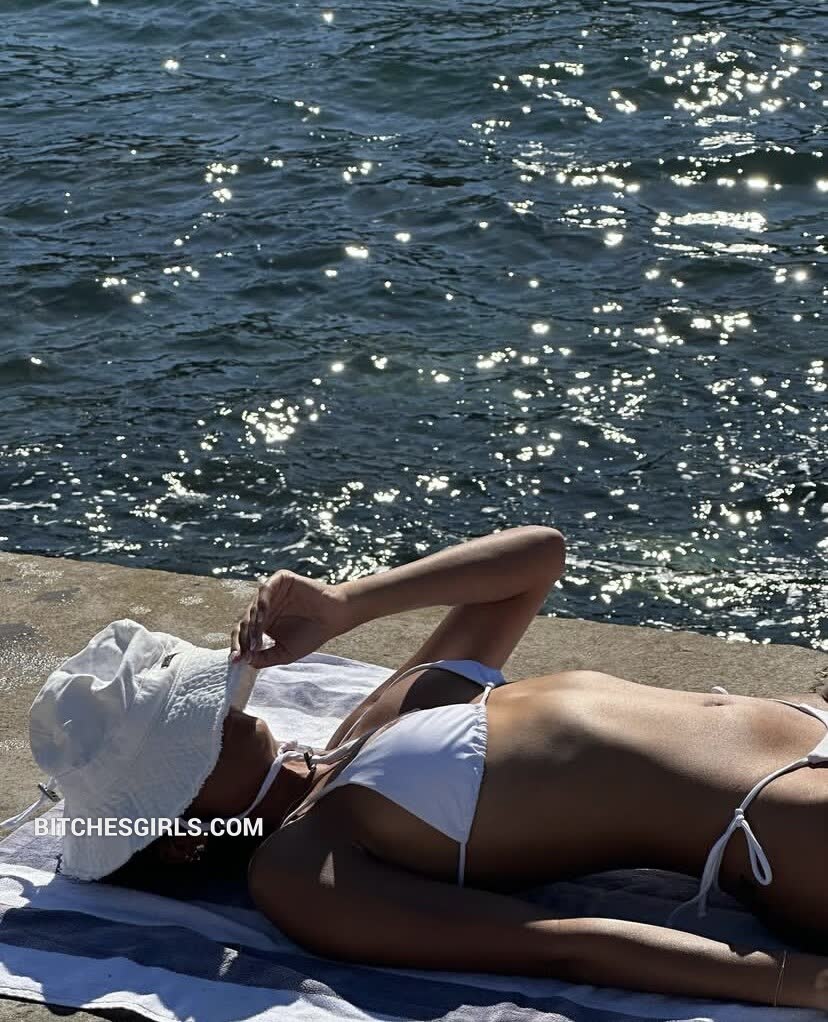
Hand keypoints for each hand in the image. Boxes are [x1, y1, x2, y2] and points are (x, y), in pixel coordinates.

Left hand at [230, 570, 350, 668]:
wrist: (334, 618)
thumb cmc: (312, 635)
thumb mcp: (285, 652)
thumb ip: (265, 657)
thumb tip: (244, 662)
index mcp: (262, 623)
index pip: (243, 634)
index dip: (238, 647)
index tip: (236, 661)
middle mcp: (264, 607)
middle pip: (244, 621)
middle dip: (243, 638)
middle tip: (245, 652)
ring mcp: (271, 593)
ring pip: (253, 607)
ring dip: (252, 625)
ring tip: (255, 641)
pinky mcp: (280, 580)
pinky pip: (265, 590)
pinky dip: (262, 604)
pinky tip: (263, 618)